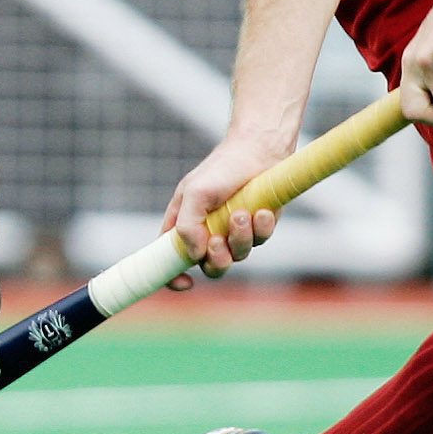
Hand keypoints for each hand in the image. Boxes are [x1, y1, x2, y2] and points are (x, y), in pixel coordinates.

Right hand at [162, 133, 286, 282]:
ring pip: (237, 256)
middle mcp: (208, 233)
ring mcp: (234, 232)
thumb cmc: (222, 167)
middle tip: (218, 240)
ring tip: (242, 213)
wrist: (259, 150)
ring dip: (240, 238)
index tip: (185, 282)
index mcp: (184, 225)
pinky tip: (261, 210)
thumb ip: (186, 225)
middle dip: (216, 259)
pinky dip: (261, 228)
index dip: (174, 277)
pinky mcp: (258, 228)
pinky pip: (260, 241)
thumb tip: (194, 254)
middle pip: (210, 267)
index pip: (171, 260)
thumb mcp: (195, 192)